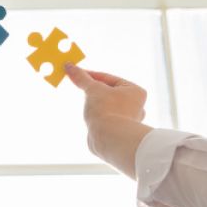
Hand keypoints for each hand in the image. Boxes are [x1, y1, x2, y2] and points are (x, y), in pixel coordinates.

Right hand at [65, 64, 152, 178]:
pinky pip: (105, 118)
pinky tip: (91, 117)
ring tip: (87, 105)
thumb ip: (81, 77)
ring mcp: (128, 120)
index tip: (75, 72)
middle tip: (79, 85)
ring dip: (95, 104)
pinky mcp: (118, 132)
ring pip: (107, 106)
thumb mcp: (92, 89)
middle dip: (94, 90)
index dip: (90, 75)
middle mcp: (136, 106)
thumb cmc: (107, 111)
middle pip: (109, 92)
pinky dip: (97, 116)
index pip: (109, 78)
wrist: (109, 140)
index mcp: (136, 91)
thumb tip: (69, 66)